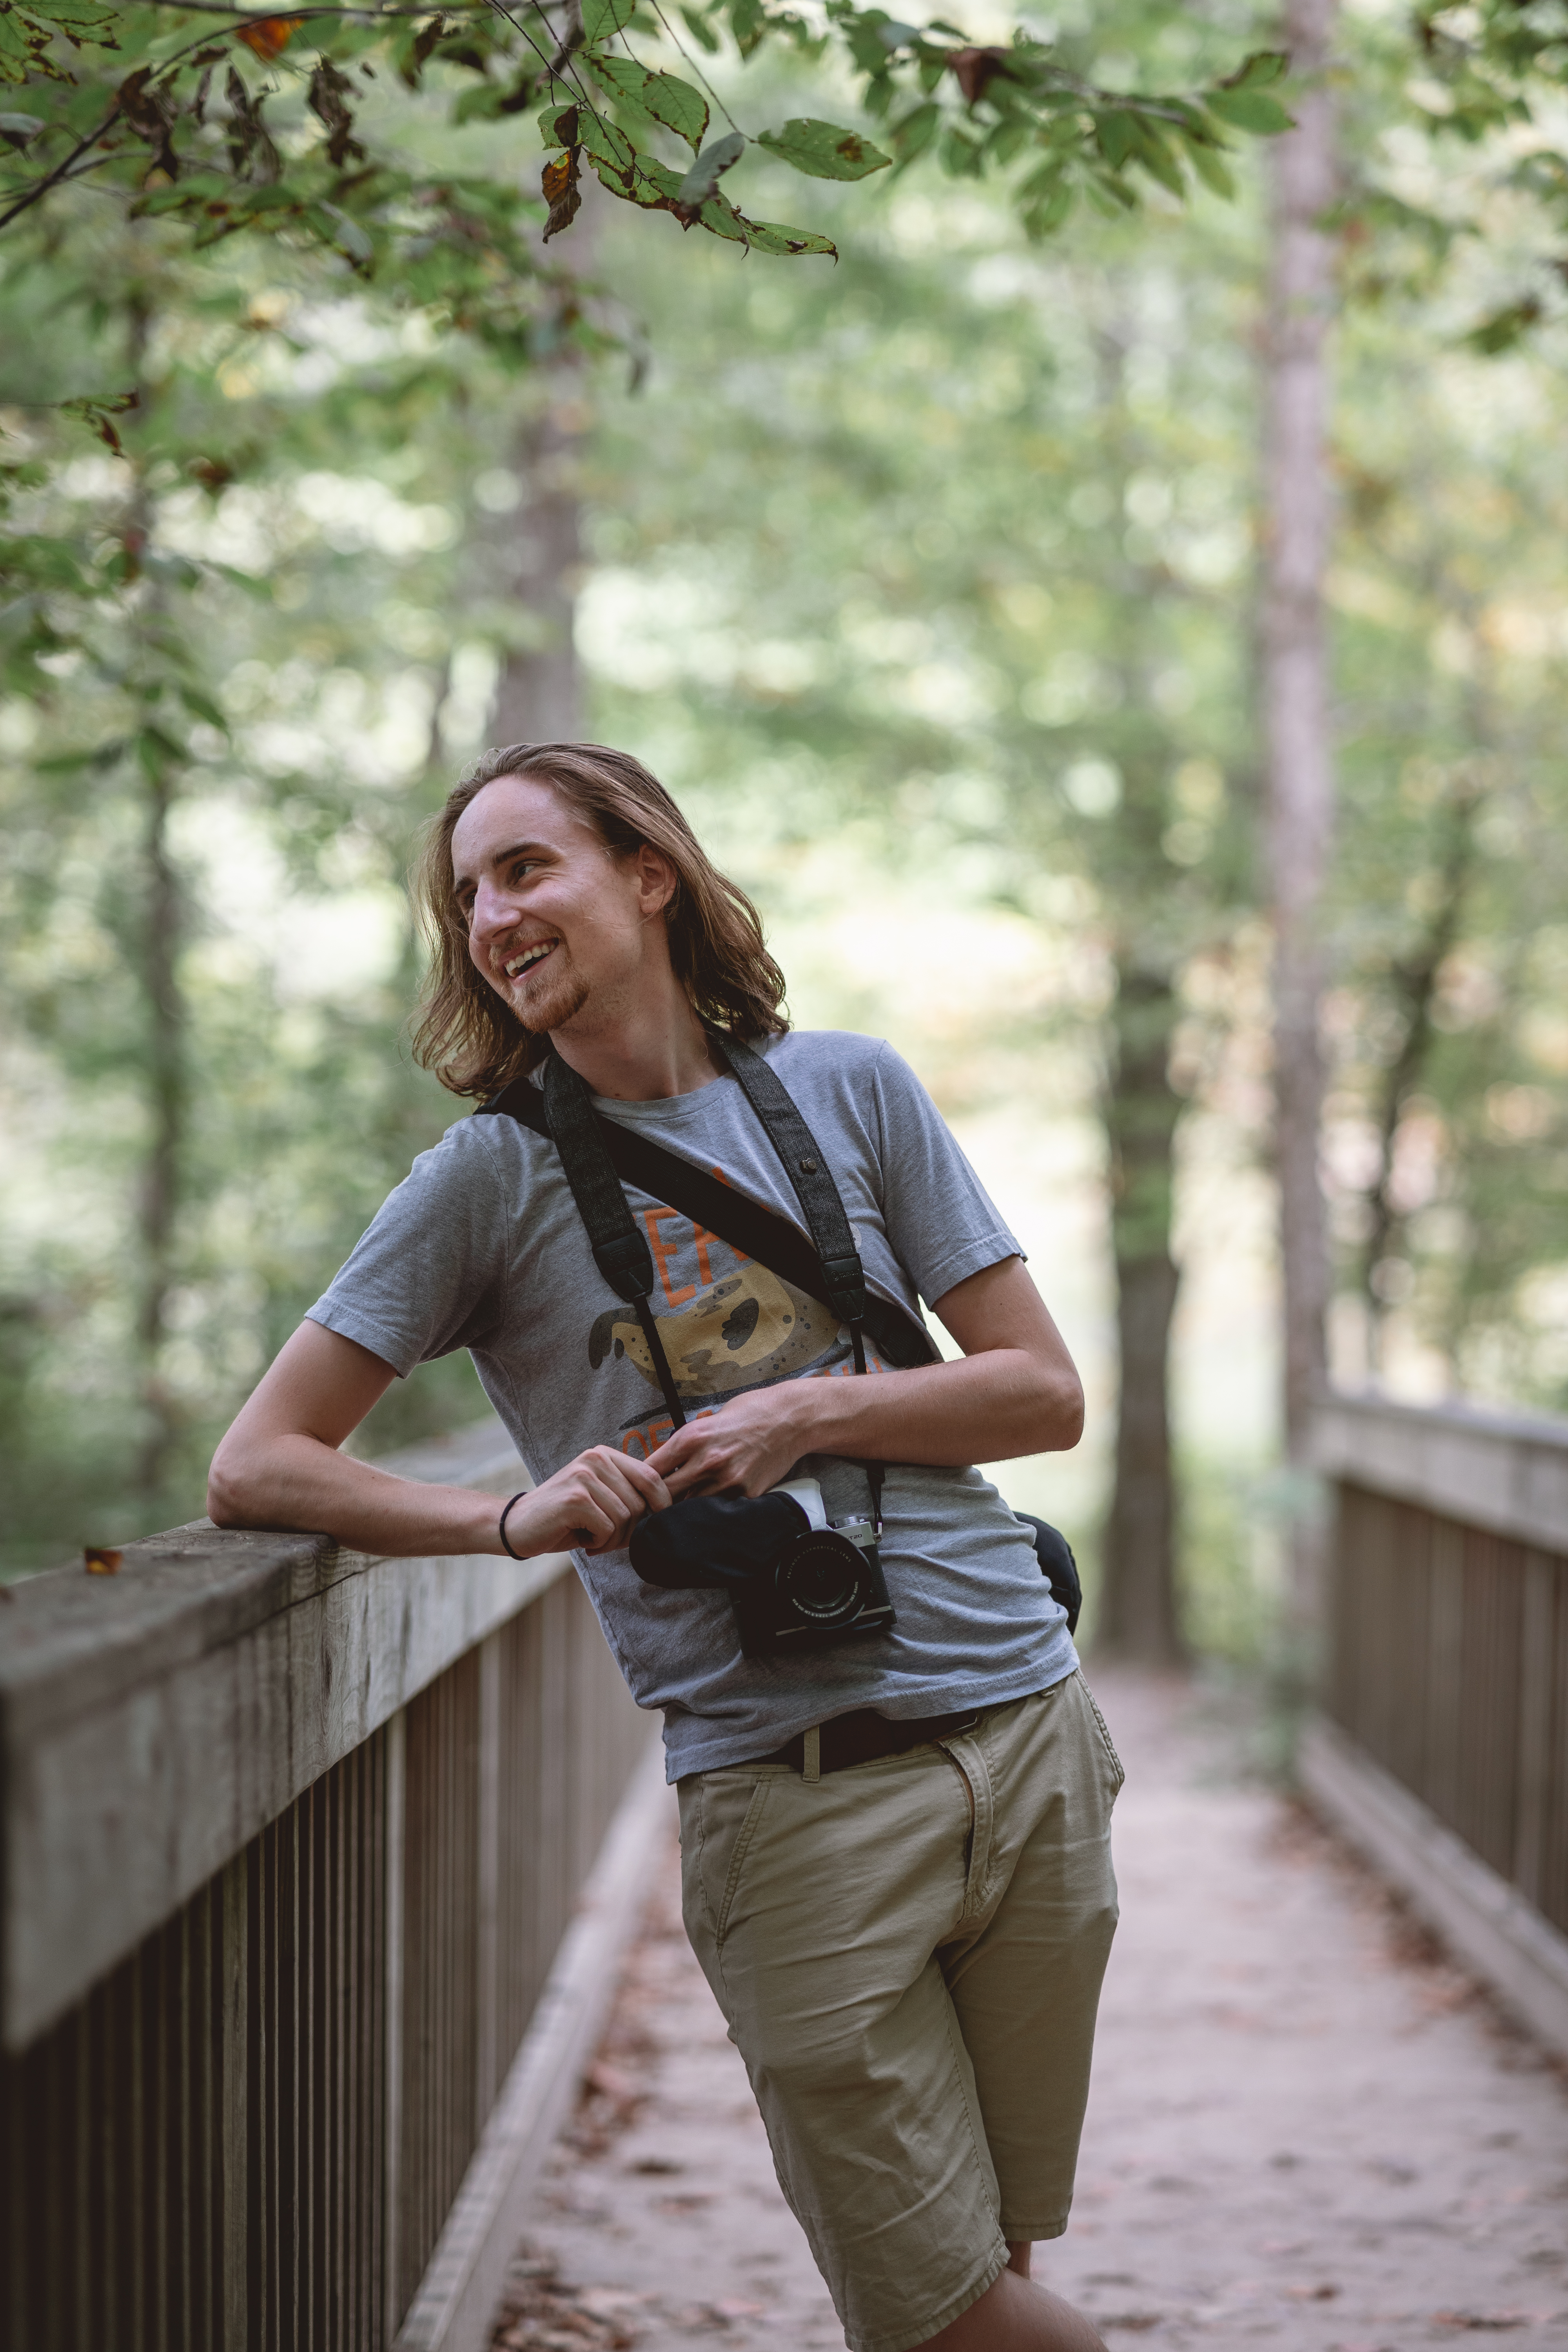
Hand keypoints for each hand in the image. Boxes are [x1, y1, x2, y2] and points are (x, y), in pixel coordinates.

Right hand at [499, 1446, 671, 1556]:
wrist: (517, 1526)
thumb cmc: (565, 1519)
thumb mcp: (601, 1499)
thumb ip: (629, 1496)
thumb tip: (670, 1510)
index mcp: (605, 1455)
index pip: (651, 1477)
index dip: (662, 1505)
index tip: (656, 1524)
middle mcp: (595, 1458)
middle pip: (640, 1502)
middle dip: (630, 1529)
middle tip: (607, 1538)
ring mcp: (584, 1476)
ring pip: (626, 1517)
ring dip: (613, 1538)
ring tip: (591, 1536)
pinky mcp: (575, 1497)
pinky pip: (607, 1528)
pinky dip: (599, 1542)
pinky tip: (581, 1538)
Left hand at [646, 1384, 817, 1500]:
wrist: (790, 1418)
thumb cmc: (748, 1414)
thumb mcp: (707, 1420)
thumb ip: (685, 1444)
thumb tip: (663, 1467)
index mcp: (691, 1437)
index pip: (651, 1471)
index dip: (641, 1484)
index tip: (639, 1490)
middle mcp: (706, 1461)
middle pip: (665, 1495)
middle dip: (657, 1502)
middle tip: (653, 1508)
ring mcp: (727, 1480)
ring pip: (690, 1508)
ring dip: (682, 1510)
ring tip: (680, 1510)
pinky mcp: (746, 1494)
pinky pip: (719, 1510)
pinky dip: (711, 1511)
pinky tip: (709, 1508)